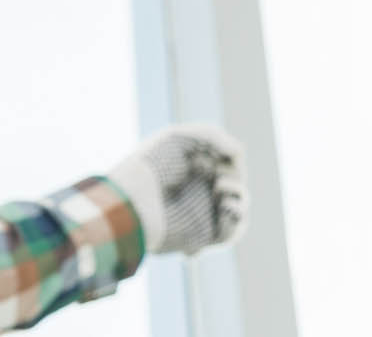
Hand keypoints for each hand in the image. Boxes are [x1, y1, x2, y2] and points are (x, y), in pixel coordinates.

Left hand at [106, 124, 247, 255]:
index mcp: (190, 168)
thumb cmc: (150, 166)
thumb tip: (240, 152)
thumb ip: (214, 136)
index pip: (222, 161)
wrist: (131, 202)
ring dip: (239, 194)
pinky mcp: (203, 235)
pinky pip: (232, 231)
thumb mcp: (180, 138)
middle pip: (233, 182)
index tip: (221, 151)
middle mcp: (197, 191)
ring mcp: (201, 213)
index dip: (227, 155)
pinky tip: (226, 204)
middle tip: (217, 172)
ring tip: (220, 186)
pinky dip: (237, 216)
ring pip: (238, 206)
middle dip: (234, 174)